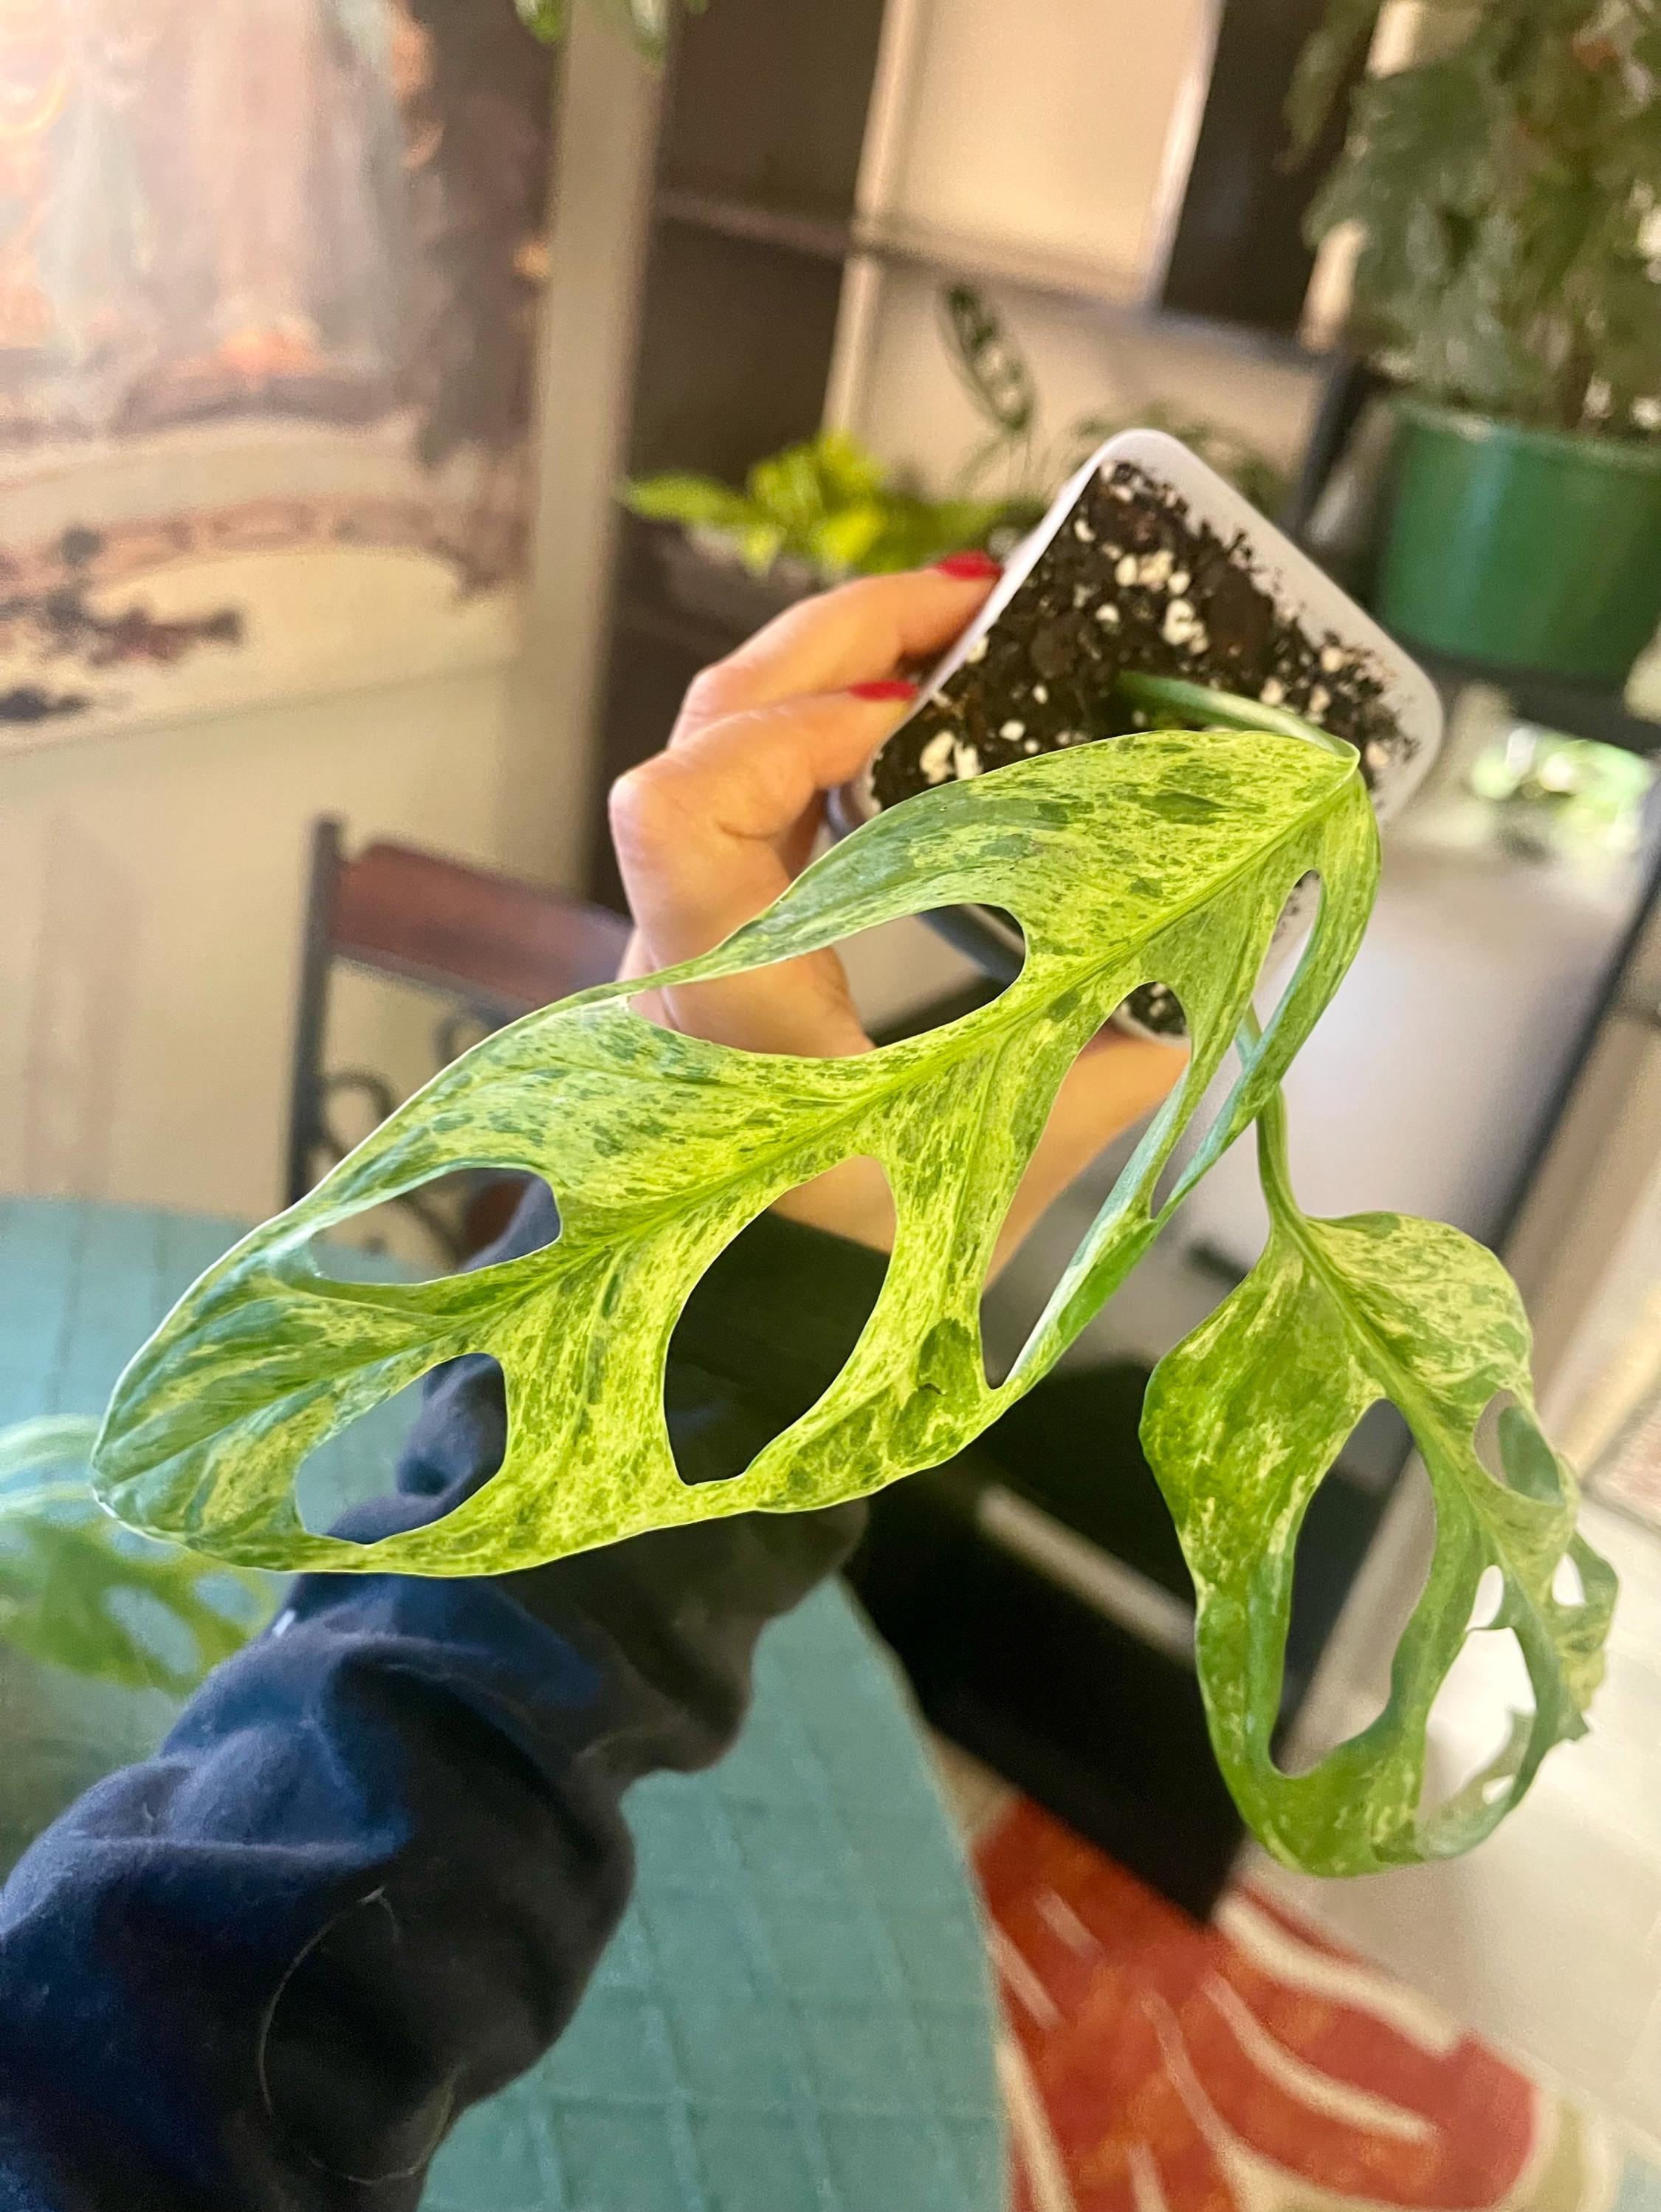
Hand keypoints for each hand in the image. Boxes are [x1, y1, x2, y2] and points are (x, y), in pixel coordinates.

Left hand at [609, 566, 1185, 1268]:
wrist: (756, 1318)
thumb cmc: (853, 1264)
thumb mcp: (998, 1158)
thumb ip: (1114, 1062)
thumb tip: (1224, 957)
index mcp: (725, 989)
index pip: (679, 806)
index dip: (784, 727)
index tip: (905, 714)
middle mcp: (688, 934)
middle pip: (711, 719)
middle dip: (844, 635)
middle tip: (974, 598)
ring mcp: (696, 918)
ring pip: (728, 732)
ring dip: (840, 661)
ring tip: (960, 627)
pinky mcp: (726, 921)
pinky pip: (759, 779)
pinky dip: (836, 722)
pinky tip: (924, 710)